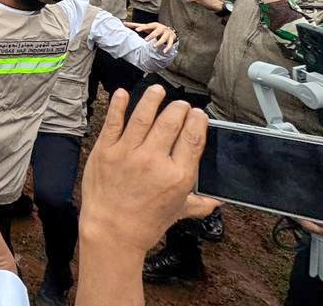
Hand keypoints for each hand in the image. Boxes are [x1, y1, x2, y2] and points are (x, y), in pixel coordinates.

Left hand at [79, 86, 208, 254]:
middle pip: (170, 122)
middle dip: (177, 108)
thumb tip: (216, 201)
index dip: (196, 121)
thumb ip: (198, 203)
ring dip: (152, 99)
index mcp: (177, 175)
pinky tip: (123, 94)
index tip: (197, 114)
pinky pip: (113, 122)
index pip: (192, 138)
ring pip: (142, 116)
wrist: (111, 231)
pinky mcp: (105, 150)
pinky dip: (118, 106)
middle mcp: (154, 161)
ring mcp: (128, 153)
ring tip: (158, 90)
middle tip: (179, 104)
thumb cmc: (144, 223)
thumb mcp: (177, 212)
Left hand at [125, 21, 176, 51]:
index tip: (136, 30)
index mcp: (154, 25)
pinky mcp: (171, 39)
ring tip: (154, 46)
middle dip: (151, 35)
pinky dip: (167, 48)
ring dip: (159, 43)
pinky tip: (164, 52)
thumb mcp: (147, 27)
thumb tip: (124, 23)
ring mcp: (167, 34)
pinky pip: (170, 44)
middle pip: (156, 32)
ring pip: (163, 38)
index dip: (142, 28)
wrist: (170, 31)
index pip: (147, 26)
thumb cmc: (154, 29)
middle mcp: (161, 28)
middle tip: (146, 40)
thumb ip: (136, 25)